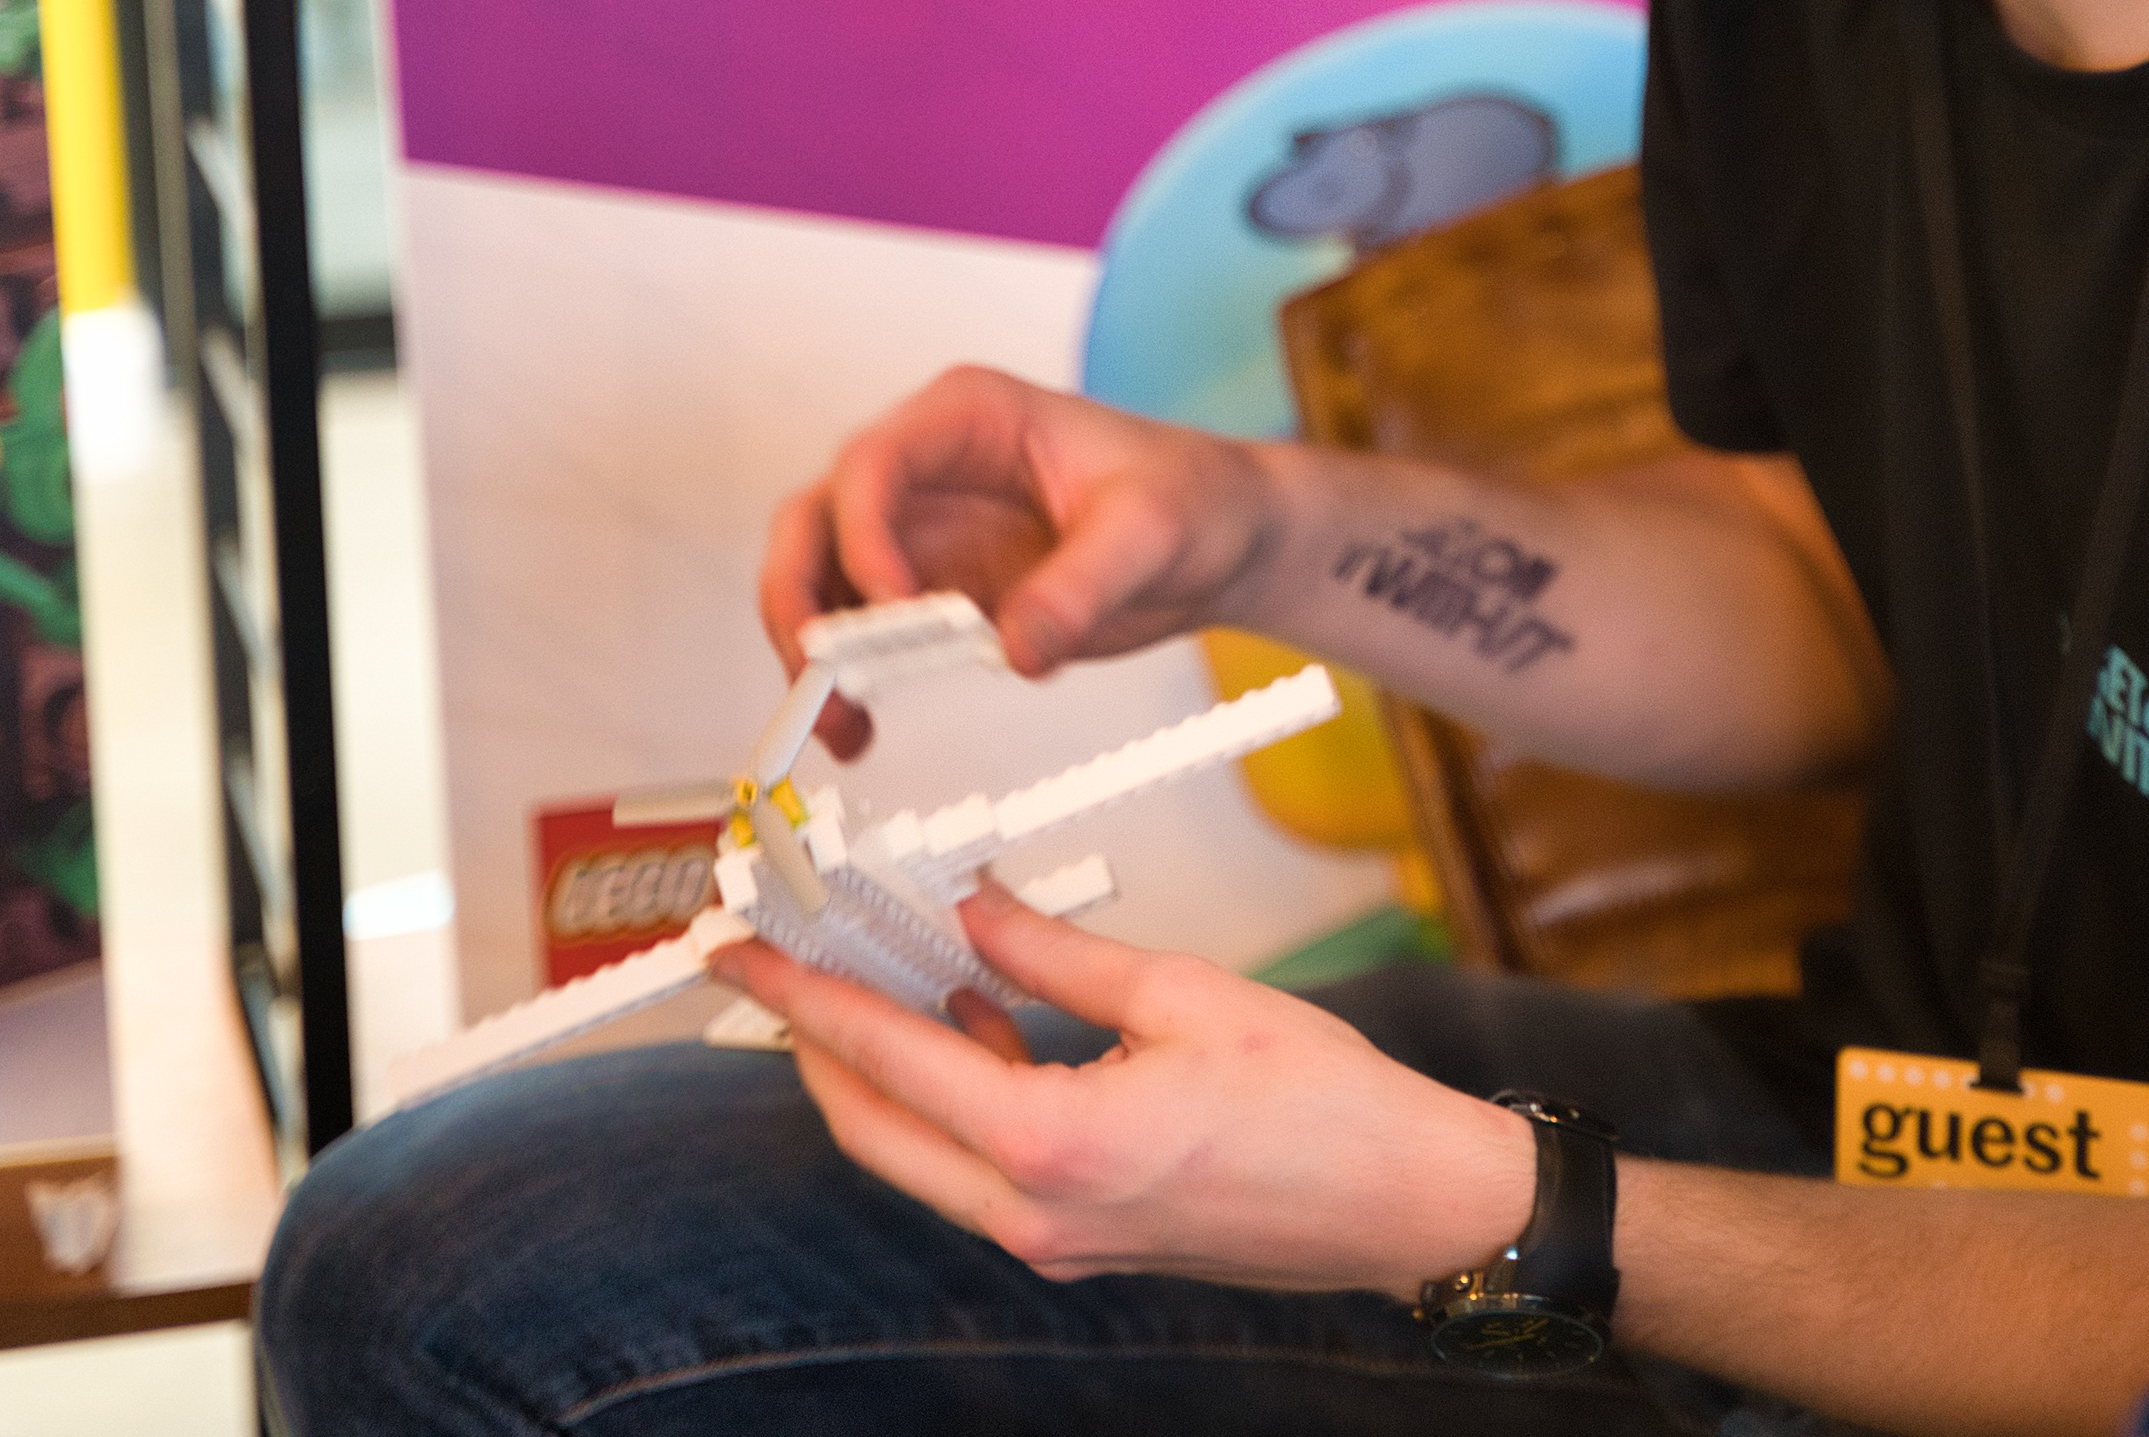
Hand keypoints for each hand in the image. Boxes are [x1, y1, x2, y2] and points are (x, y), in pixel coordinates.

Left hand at [710, 884, 1534, 1296]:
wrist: (1407, 1203)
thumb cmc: (1323, 1102)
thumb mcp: (1185, 993)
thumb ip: (1056, 953)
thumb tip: (970, 908)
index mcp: (1053, 1143)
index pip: (885, 1058)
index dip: (800, 996)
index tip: (740, 950)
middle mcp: (1033, 1211)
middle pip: (870, 1126)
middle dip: (813, 1040)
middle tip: (782, 960)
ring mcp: (1054, 1239)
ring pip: (918, 1151)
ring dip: (882, 1067)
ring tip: (872, 968)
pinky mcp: (1081, 1240)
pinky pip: (977, 1165)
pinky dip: (952, 1093)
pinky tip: (971, 1015)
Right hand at [758, 367, 1276, 757]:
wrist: (1223, 535)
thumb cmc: (1193, 496)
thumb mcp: (1153, 532)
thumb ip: (1083, 586)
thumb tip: (1015, 649)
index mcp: (971, 416)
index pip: (876, 461)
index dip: (863, 532)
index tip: (893, 606)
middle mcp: (928, 467)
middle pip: (815, 519)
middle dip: (799, 598)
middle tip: (821, 673)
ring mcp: (922, 529)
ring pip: (820, 580)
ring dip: (812, 653)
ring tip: (842, 724)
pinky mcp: (935, 590)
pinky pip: (862, 633)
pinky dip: (848, 681)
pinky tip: (862, 731)